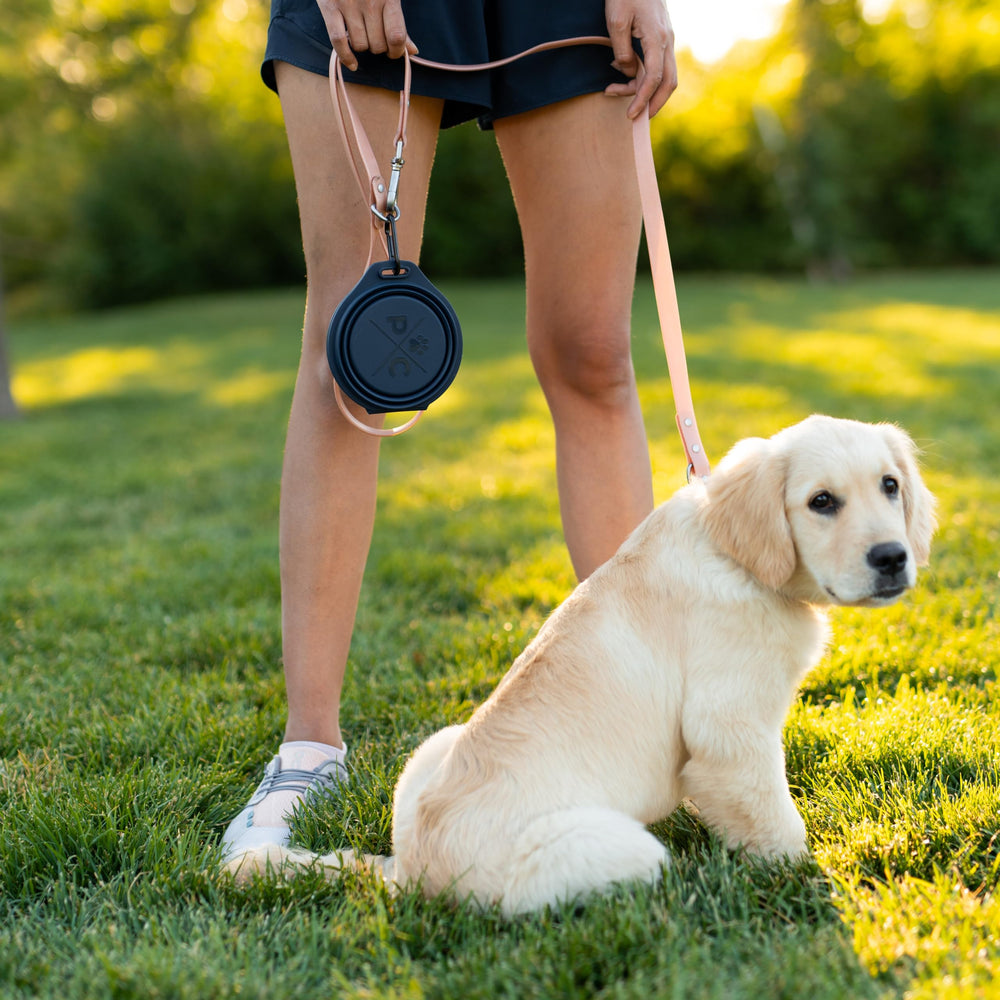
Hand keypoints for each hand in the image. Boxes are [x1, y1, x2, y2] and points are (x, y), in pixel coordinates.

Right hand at [317, 0, 416, 71]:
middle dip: (379, 47)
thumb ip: (399, 24)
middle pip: (378, 45)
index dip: (397, 51)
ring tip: (361, 33)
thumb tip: (413, 51)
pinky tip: (352, 63)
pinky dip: (346, 57)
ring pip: (360, 45)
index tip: (394, 51)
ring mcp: (348, 4)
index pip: (396, 36)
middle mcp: (369, 1)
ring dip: (362, 46)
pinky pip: (338, 41)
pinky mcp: (329, 6)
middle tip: (375, 37)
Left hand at [603, 0, 677, 118]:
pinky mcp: (660, 39)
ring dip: (642, 90)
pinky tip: (621, 75)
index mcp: (657, 38)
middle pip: (668, 83)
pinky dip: (642, 77)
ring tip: (613, 90)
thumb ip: (623, 51)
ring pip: (664, 76)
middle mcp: (667, 41)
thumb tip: (629, 72)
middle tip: (633, 117)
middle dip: (653, 104)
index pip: (654, 78)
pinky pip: (657, 66)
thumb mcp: (616, 21)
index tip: (629, 115)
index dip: (642, 100)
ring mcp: (666, 40)